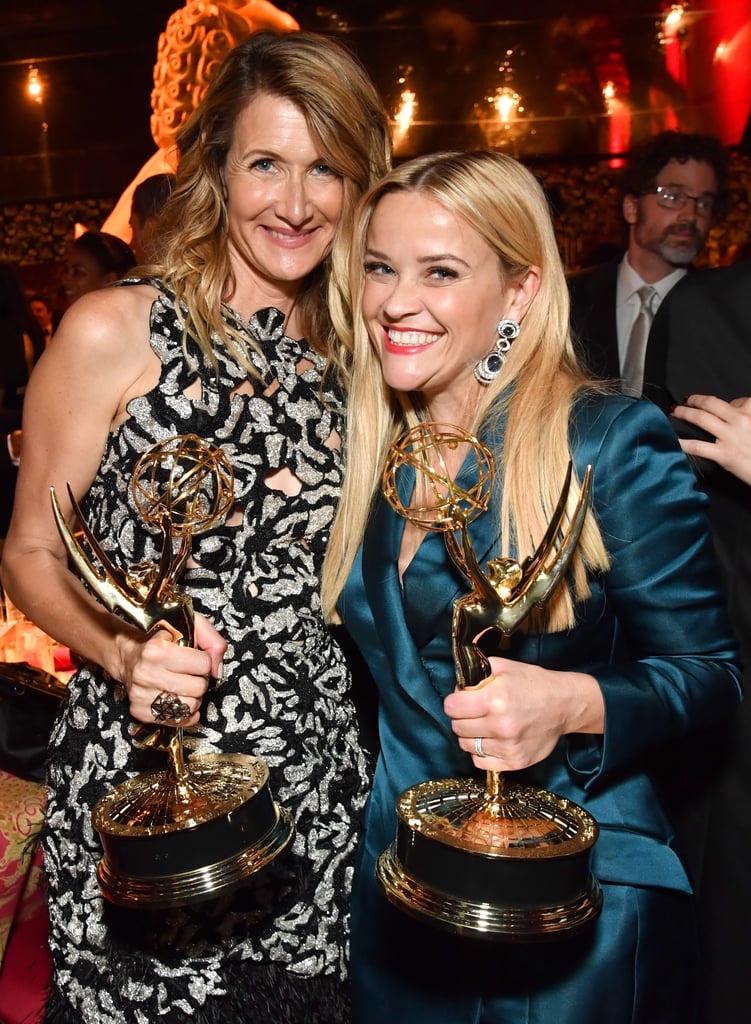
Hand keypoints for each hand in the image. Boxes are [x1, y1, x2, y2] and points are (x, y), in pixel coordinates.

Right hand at [115, 613, 226, 725]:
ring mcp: (141, 694)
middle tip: (189, 673)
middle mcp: (146, 673)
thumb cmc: (160, 640)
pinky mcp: (140, 711)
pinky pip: (178, 720)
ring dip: (193, 697)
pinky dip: (184, 712)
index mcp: (157, 650)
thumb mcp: (188, 626)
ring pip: (190, 706)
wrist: (128, 655)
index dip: (204, 660)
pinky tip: (178, 698)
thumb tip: (217, 670)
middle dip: (199, 680)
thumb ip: (211, 640)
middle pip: (198, 688)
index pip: (204, 664)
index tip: (194, 657)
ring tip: (182, 685)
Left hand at [444, 656, 603, 771]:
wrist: (565, 705)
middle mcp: (500, 726)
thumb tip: (457, 685)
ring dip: (470, 735)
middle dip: (461, 717)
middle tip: (474, 711)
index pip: (451, 707)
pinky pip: (480, 761)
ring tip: (484, 725)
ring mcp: (508, 747)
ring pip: (466, 745)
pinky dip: (481, 752)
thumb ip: (476, 673)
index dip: (454, 701)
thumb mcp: (505, 667)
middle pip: (457, 727)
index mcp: (495, 699)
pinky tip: (491, 740)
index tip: (461, 699)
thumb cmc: (534, 684)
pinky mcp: (515, 762)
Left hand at [673, 395, 750, 484]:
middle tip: (687, 400)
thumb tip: (733, 410)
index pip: (736, 401)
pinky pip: (698, 446)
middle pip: (711, 404)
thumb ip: (748, 417)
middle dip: (695, 400)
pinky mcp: (724, 455)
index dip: (725, 405)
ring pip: (701, 418)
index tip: (718, 408)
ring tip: (676, 412)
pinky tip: (673, 440)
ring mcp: (730, 437)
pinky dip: (682, 443)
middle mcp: (741, 421)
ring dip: (685, 413)